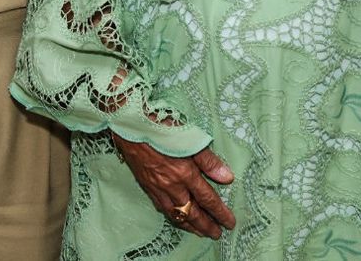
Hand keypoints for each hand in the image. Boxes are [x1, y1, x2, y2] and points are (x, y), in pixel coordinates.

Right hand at [111, 134, 235, 238]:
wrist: (131, 125)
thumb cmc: (162, 127)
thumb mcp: (191, 139)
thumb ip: (209, 161)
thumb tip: (227, 177)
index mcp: (185, 174)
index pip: (207, 199)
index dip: (220, 212)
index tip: (229, 222)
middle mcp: (172, 185)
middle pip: (192, 212)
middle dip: (206, 225)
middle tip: (216, 234)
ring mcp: (157, 187)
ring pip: (176, 214)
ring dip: (189, 225)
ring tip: (199, 232)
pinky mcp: (146, 185)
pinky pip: (162, 207)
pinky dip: (172, 216)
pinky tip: (176, 217)